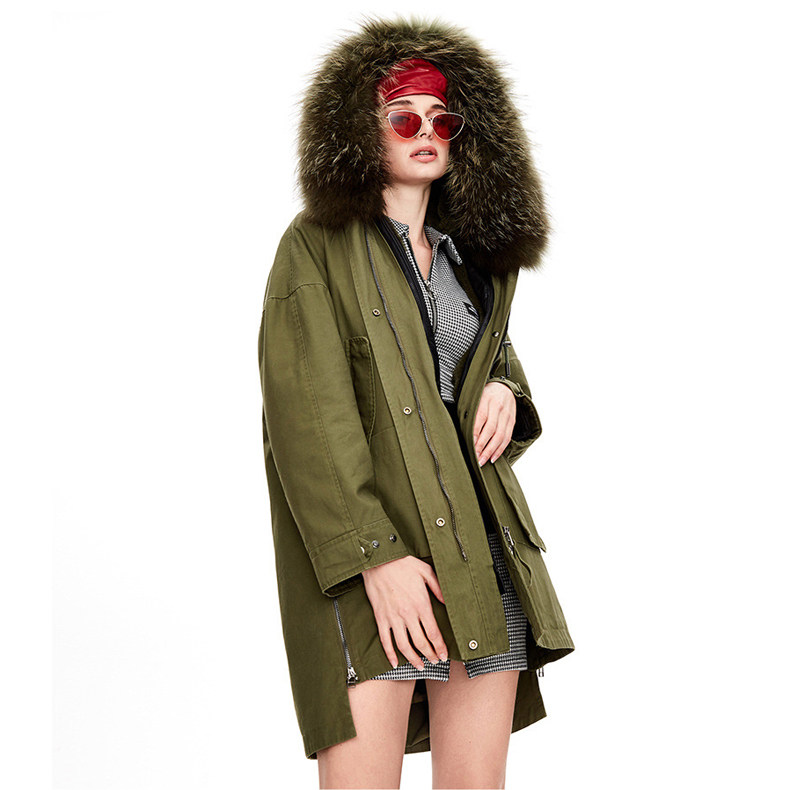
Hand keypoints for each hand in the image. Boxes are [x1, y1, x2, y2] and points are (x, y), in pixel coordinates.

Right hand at [361, 556, 447, 670]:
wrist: (378, 560)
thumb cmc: (402, 563)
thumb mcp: (426, 571)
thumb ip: (438, 588)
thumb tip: (446, 602)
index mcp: (421, 604)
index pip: (433, 633)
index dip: (440, 647)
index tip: (444, 655)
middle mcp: (407, 614)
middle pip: (421, 642)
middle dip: (430, 655)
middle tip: (435, 662)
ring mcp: (393, 617)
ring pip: (404, 645)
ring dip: (413, 659)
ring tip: (419, 666)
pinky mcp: (380, 617)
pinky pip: (385, 640)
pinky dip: (390, 654)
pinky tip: (395, 662)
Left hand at [473, 381, 516, 464]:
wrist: (504, 387)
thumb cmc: (484, 394)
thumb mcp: (475, 397)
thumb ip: (469, 411)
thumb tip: (459, 429)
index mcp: (486, 399)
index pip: (480, 418)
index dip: (475, 432)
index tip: (470, 444)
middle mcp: (498, 407)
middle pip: (491, 429)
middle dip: (482, 446)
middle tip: (475, 457)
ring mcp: (507, 415)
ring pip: (500, 435)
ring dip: (491, 450)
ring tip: (483, 461)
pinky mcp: (512, 421)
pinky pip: (507, 437)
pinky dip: (500, 449)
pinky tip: (493, 457)